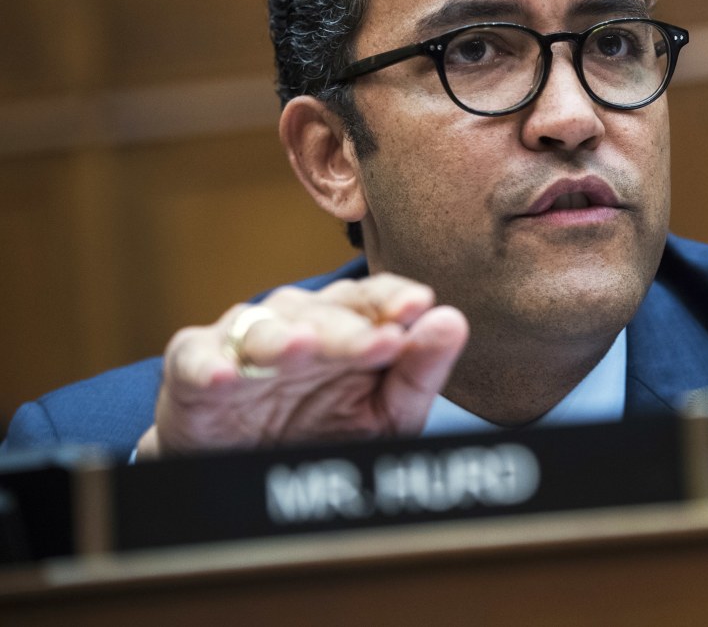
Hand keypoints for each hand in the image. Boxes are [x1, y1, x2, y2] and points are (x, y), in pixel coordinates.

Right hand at [135, 274, 467, 458]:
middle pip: (326, 314)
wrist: (251, 469)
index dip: (395, 298)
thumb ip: (421, 369)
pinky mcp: (194, 365)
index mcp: (348, 324)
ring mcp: (245, 339)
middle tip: (381, 342)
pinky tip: (221, 375)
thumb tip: (453, 320)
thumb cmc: (328, 428)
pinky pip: (196, 358)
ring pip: (263, 328)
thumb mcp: (388, 411)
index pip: (374, 298)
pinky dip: (205, 364)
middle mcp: (298, 320)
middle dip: (352, 330)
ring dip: (282, 338)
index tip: (420, 305)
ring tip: (302, 348)